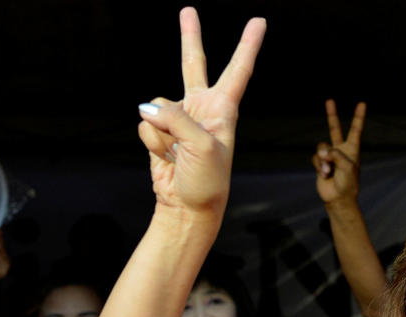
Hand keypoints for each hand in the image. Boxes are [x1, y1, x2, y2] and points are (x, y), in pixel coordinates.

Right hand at [136, 8, 265, 221]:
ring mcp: (179, 120)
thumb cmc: (207, 182)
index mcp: (224, 110)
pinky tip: (166, 158)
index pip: (238, 71)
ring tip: (178, 155)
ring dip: (162, 133)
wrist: (188, 208)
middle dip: (189, 37)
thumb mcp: (202, 148)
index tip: (260, 22)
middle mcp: (202, 109)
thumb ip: (176, 120)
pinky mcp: (159, 133)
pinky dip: (151, 142)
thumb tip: (147, 108)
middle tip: (188, 10)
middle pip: (193, 65)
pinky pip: (145, 125)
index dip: (248, 45)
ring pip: (156, 106)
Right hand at [313, 100, 365, 207]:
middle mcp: (340, 150)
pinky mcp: (320, 163)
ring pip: (321, 147)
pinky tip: (324, 175)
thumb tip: (324, 151)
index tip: (362, 104)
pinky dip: (319, 166)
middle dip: (331, 115)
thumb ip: (336, 154)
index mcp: (352, 149)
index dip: (358, 117)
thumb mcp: (347, 167)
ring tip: (329, 171)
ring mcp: (329, 156)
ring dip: (324, 159)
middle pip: (335, 128)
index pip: (355, 130)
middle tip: (329, 100)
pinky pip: (316, 158)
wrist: (338, 198)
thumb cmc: (348, 183)